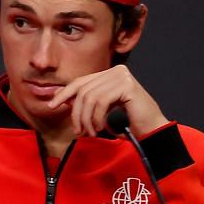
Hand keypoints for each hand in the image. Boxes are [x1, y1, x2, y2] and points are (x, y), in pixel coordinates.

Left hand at [48, 66, 166, 138]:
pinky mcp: (127, 85)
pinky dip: (97, 117)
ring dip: (87, 118)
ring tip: (91, 132)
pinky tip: (101, 127)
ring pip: (90, 97)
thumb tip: (60, 96)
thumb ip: (86, 100)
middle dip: (77, 113)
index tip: (52, 105)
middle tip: (79, 130)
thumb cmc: (128, 121)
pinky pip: (101, 101)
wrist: (152, 129)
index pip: (81, 81)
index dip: (64, 93)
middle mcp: (117, 71)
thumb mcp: (102, 108)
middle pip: (83, 90)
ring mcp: (122, 76)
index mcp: (110, 73)